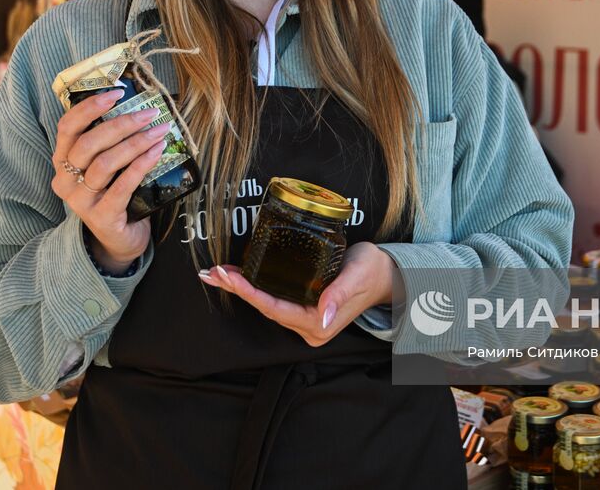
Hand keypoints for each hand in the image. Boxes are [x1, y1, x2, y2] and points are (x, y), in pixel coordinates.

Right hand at [50, 89, 171, 272]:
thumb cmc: (114, 192)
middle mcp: (65, 181)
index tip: (117, 92)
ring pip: (105, 163)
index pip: (67, 127)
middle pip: (88, 144)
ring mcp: (81, 201)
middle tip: (150, 113)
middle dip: (122, 124)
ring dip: (136, 143)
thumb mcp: (105, 165)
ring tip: (160, 131)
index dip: (90, 107)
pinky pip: (122, 186)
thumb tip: (137, 105)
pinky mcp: (101, 217)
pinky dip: (141, 165)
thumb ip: (109, 141)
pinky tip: (157, 152)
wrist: (120, 238)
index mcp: (62, 161)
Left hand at [199, 241, 401, 346]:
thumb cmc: (373, 271)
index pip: (277, 309)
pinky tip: (238, 277)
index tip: (229, 279)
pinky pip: (274, 300)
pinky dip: (254, 288)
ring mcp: (306, 321)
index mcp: (319, 324)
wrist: (387, 276)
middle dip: (237, 290)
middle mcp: (309, 328)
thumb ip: (340, 294)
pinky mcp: (304, 309)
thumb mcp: (357, 275)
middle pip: (266, 308)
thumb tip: (323, 316)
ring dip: (241, 289)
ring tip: (217, 274)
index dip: (250, 294)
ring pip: (267, 305)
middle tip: (212, 274)